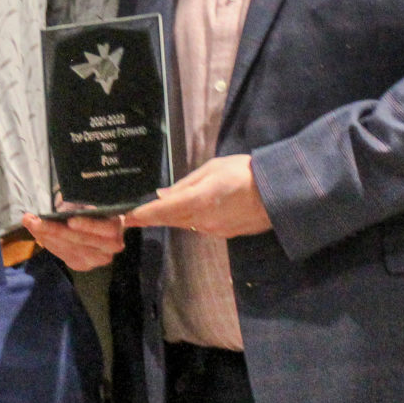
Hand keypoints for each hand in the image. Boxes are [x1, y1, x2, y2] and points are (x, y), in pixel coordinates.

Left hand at [21, 212, 126, 271]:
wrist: (99, 226)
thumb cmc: (93, 208)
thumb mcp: (89, 200)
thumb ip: (80, 203)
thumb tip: (61, 205)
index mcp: (117, 225)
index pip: (107, 228)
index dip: (89, 225)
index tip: (70, 220)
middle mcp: (112, 246)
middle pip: (82, 240)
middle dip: (56, 230)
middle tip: (35, 220)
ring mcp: (98, 259)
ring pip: (70, 249)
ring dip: (47, 237)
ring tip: (31, 224)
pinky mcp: (84, 265)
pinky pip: (64, 255)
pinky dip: (48, 243)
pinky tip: (37, 232)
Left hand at [124, 154, 271, 237]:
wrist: (280, 193)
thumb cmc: (245, 172)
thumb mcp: (212, 168)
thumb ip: (185, 184)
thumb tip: (162, 195)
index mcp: (197, 201)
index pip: (160, 212)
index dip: (141, 215)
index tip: (123, 218)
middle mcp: (202, 221)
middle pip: (170, 220)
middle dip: (153, 217)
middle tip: (134, 214)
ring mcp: (214, 230)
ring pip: (185, 224)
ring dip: (173, 217)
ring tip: (160, 209)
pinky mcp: (225, 234)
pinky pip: (201, 226)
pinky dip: (192, 219)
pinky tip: (192, 210)